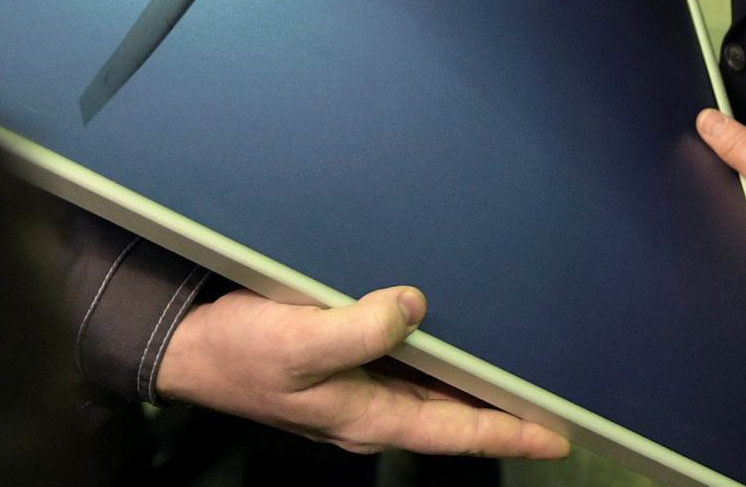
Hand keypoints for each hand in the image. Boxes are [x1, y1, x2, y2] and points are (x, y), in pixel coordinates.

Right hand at [153, 285, 567, 459]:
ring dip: (473, 389)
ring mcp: (356, 391)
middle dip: (502, 414)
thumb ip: (361, 329)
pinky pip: (407, 369)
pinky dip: (439, 362)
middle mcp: (371, 409)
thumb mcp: (300, 342)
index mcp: (370, 415)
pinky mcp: (341, 365)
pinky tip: (454, 341)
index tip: (558, 438)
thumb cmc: (242, 350)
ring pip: (433, 395)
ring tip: (520, 375)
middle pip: (452, 418)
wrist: (187, 347)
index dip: (508, 433)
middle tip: (555, 406)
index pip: (455, 431)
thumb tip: (416, 308)